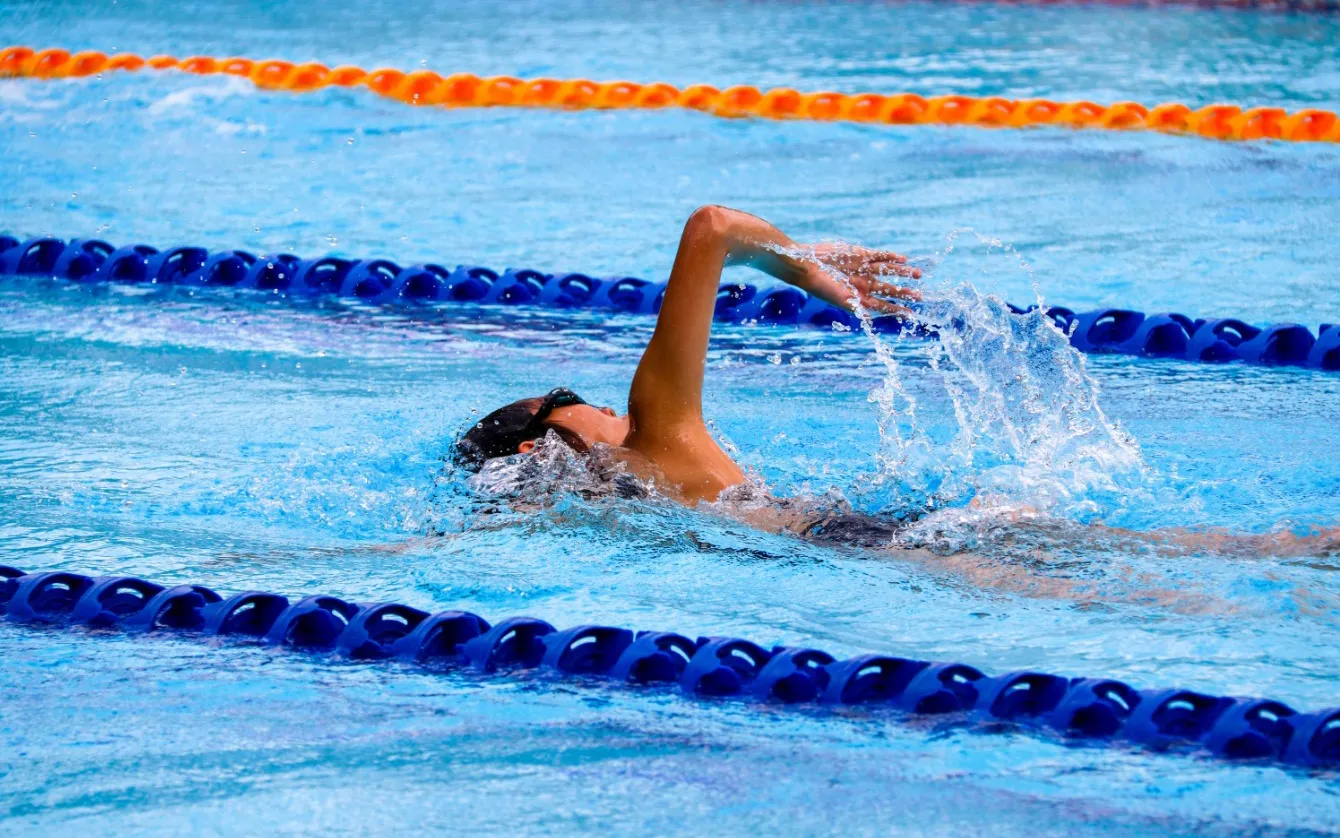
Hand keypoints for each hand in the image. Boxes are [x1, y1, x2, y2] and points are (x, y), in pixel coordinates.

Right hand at [786, 243, 921, 315]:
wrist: (807, 265)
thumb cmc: (820, 286)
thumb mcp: (839, 300)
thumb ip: (856, 307)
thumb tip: (871, 319)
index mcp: (859, 298)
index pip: (883, 305)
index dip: (897, 309)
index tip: (911, 314)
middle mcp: (863, 284)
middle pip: (889, 289)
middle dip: (904, 292)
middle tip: (920, 295)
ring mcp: (862, 269)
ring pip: (888, 271)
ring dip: (902, 273)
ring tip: (918, 274)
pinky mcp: (859, 254)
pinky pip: (879, 256)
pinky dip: (891, 257)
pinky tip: (903, 259)